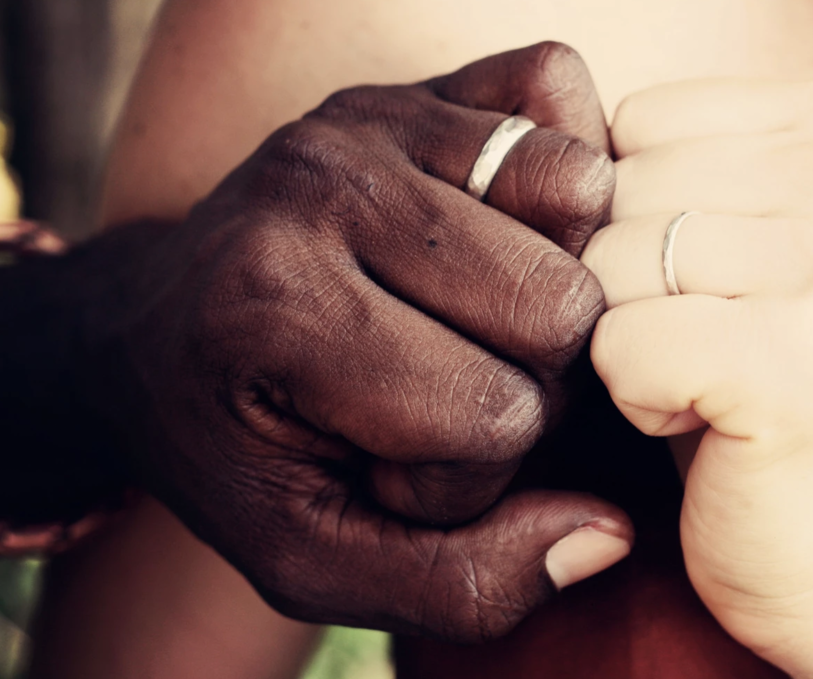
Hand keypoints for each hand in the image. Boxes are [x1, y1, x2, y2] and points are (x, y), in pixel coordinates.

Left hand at [102, 43, 630, 640]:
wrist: (150, 332)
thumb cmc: (237, 446)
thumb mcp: (313, 558)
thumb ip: (459, 584)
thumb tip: (606, 535)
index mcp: (279, 311)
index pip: (496, 416)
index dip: (467, 474)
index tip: (391, 463)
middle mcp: (322, 187)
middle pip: (560, 305)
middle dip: (522, 378)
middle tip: (439, 389)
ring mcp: (368, 118)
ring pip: (579, 196)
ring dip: (547, 276)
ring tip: (467, 314)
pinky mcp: (406, 84)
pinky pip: (554, 89)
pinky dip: (555, 173)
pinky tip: (497, 232)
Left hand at [583, 78, 812, 664]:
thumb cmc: (761, 386)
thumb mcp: (736, 242)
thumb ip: (670, 167)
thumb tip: (550, 146)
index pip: (640, 122)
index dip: (638, 218)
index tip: (717, 287)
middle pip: (617, 188)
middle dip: (627, 285)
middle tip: (714, 347)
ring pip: (606, 264)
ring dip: (628, 340)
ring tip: (714, 381)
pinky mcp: (804, 359)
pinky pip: (616, 344)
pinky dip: (634, 398)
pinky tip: (709, 423)